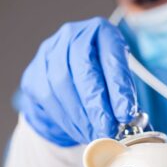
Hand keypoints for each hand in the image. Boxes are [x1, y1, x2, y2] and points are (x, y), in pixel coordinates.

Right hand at [17, 17, 137, 145]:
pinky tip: (81, 131)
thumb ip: (125, 95)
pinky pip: (48, 98)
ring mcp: (49, 52)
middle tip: (108, 129)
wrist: (70, 80)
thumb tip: (132, 122)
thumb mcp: (119, 78)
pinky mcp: (34, 72)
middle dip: (97, 105)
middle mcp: (72, 35)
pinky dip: (67, 120)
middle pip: (83, 71)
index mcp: (101, 32)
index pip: (111, 57)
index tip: (126, 113)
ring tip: (97, 135)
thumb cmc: (103, 78)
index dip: (118, 87)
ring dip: (81, 117)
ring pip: (62, 86)